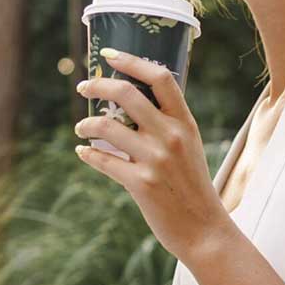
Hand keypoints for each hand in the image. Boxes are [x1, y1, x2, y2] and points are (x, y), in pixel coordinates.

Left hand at [75, 48, 231, 264]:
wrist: (204, 229)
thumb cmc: (193, 186)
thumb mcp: (190, 147)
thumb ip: (168, 124)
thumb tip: (133, 103)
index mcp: (185, 123)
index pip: (160, 78)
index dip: (131, 61)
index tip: (109, 55)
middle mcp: (171, 136)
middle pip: (127, 94)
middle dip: (98, 86)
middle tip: (84, 87)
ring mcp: (156, 160)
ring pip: (107, 127)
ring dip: (87, 124)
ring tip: (81, 128)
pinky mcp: (141, 184)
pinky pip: (104, 160)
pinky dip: (88, 154)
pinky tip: (82, 152)